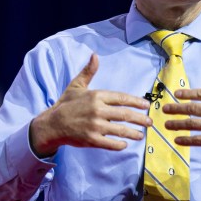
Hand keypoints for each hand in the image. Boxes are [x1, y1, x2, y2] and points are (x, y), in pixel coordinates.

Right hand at [29, 53, 152, 157]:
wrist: (51, 124)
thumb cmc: (66, 104)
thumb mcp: (76, 85)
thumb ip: (89, 72)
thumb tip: (95, 55)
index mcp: (96, 96)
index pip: (122, 98)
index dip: (136, 102)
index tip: (146, 105)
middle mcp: (97, 110)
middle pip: (125, 114)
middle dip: (140, 119)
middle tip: (149, 122)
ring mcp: (95, 126)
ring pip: (121, 130)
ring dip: (134, 133)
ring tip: (141, 135)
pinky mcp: (91, 139)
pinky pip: (111, 143)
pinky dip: (120, 145)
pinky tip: (125, 144)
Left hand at [163, 60, 200, 169]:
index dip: (188, 93)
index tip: (176, 93)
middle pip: (194, 108)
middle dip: (177, 108)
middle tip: (165, 108)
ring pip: (193, 124)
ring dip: (178, 123)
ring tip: (166, 123)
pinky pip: (199, 140)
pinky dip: (187, 140)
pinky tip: (177, 139)